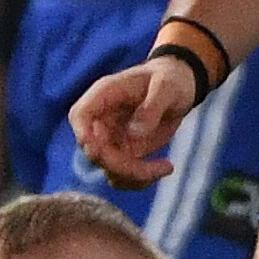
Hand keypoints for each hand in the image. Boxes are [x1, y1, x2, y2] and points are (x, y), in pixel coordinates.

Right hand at [69, 58, 194, 189]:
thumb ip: (152, 107)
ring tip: (164, 168)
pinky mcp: (124, 152)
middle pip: (95, 151)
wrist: (179, 87)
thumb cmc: (170, 79)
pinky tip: (163, 168)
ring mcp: (112, 138)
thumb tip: (134, 134)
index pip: (79, 116)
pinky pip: (122, 174)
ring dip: (133, 177)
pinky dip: (139, 180)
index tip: (101, 151)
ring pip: (107, 168)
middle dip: (121, 166)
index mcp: (104, 95)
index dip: (84, 136)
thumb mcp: (167, 86)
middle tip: (156, 168)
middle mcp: (102, 119)